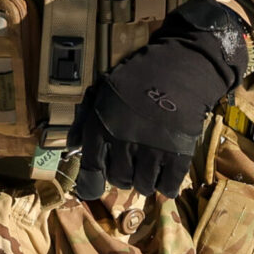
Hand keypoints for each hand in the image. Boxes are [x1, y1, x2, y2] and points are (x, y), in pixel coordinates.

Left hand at [74, 0, 249, 201]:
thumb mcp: (103, 91)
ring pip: (143, 185)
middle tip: (131, 159)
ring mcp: (152, 148)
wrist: (181, 66)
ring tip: (149, 162)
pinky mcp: (179, 154)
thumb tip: (72, 146)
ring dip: (145, 179)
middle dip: (122, 173)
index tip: (92, 188)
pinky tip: (166, 171)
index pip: (91, 168)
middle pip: (119, 179)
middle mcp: (124, 140)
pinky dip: (166, 184)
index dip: (90, 184)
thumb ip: (84, 119)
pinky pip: (168, 186)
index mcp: (102, 124)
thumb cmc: (139, 78)